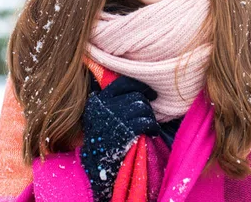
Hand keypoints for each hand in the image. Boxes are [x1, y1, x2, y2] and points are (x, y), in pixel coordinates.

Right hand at [80, 76, 158, 199]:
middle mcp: (104, 106)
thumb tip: (137, 90)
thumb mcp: (99, 117)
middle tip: (148, 115)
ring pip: (143, 107)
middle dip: (146, 106)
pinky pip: (147, 121)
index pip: (123, 83)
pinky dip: (153, 127)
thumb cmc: (101, 142)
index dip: (139, 86)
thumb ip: (112, 103)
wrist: (97, 167)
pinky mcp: (125, 130)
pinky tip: (152, 132)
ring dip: (150, 117)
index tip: (149, 92)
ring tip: (150, 126)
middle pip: (136, 96)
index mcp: (98, 100)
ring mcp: (114, 118)